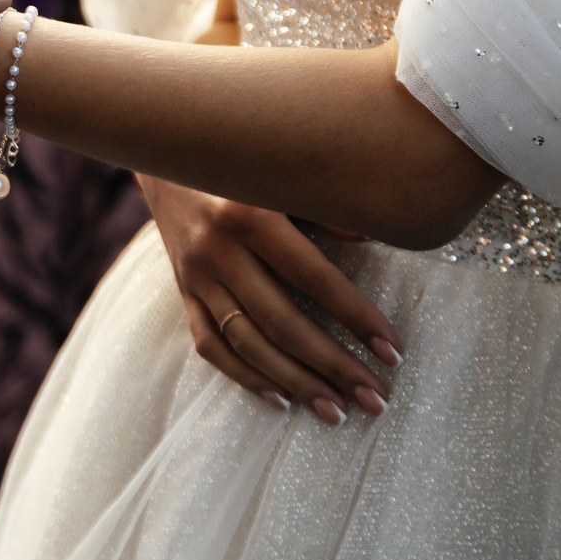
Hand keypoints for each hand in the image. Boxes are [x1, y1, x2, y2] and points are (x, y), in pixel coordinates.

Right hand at [142, 177, 401, 425]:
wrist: (168, 148)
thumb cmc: (246, 157)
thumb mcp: (284, 173)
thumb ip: (327, 206)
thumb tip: (377, 237)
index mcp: (252, 214)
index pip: (314, 278)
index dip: (356, 318)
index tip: (393, 352)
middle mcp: (219, 249)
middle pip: (282, 322)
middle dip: (333, 365)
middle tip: (375, 399)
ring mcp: (196, 275)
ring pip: (247, 342)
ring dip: (295, 382)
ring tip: (335, 411)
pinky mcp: (183, 291)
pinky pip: (210, 344)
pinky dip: (245, 376)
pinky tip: (280, 399)